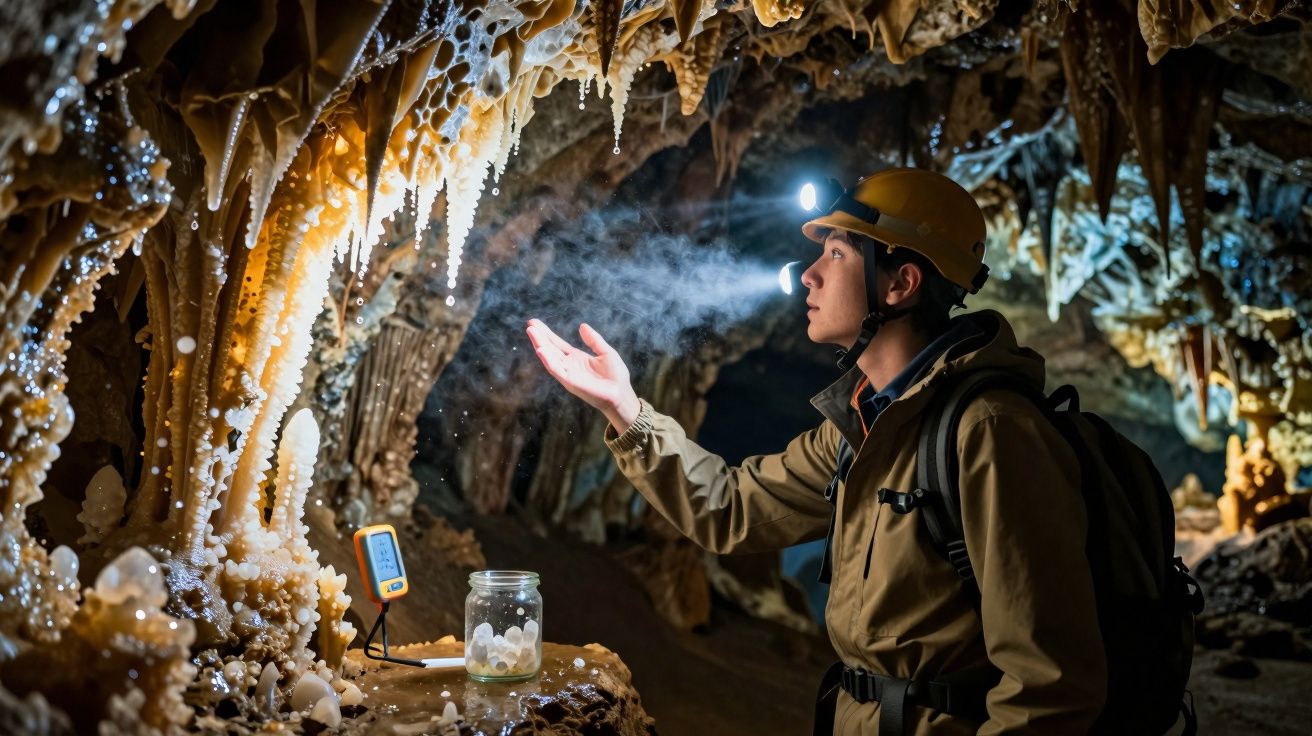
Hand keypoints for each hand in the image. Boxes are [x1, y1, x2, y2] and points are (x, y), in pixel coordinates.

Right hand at [526, 319, 640, 431]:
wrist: (621, 393)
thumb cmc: (615, 376)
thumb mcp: (606, 352)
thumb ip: (594, 340)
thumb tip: (582, 326)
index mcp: (576, 358)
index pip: (557, 344)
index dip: (546, 333)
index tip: (535, 323)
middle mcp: (568, 365)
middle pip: (550, 349)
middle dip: (539, 337)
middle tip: (529, 324)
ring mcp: (568, 374)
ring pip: (549, 358)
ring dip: (540, 345)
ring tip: (531, 332)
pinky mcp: (570, 382)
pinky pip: (556, 370)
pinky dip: (548, 360)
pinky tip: (540, 350)